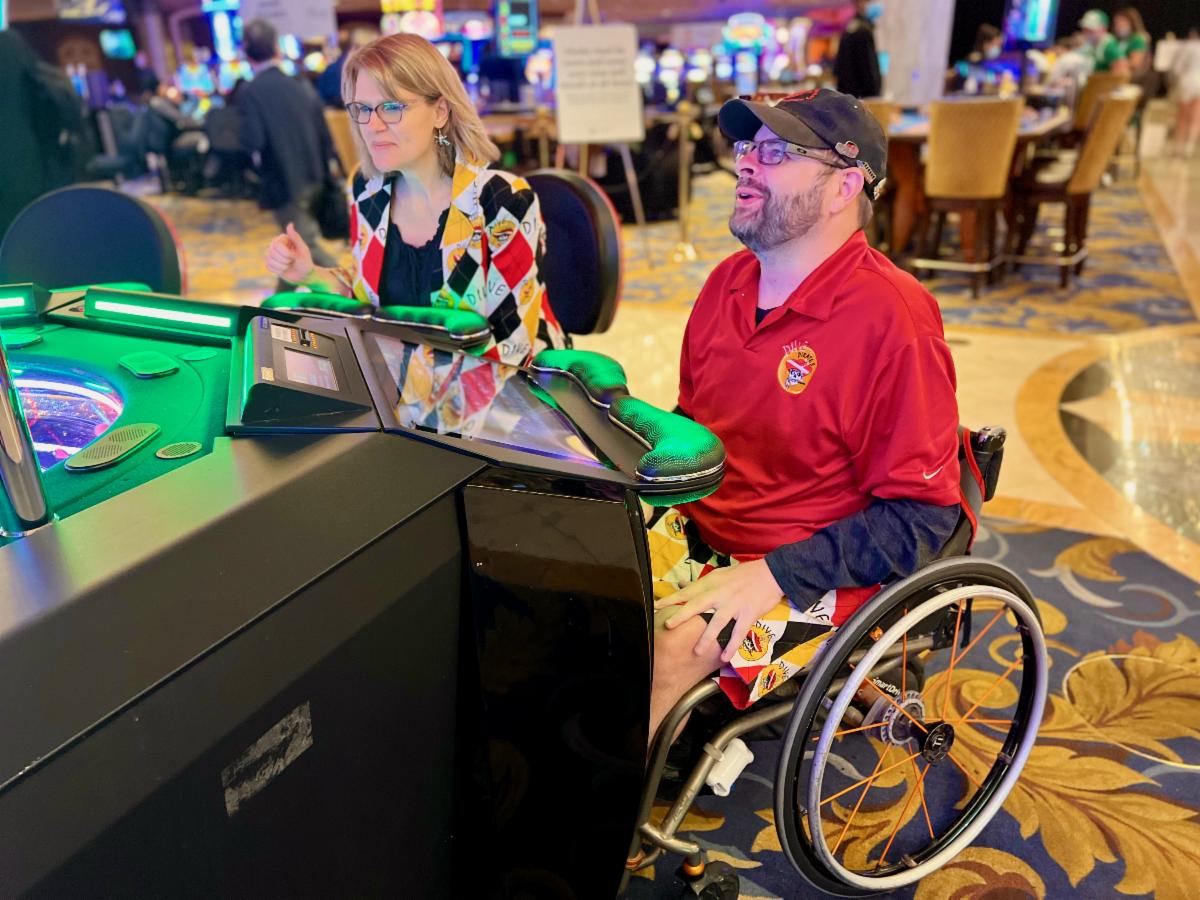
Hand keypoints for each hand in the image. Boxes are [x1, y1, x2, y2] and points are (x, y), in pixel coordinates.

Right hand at [265, 222, 314, 283]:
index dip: (286, 253)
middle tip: (292, 261)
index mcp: (282, 239)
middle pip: (272, 253)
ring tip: (289, 265)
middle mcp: (275, 244)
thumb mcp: (302, 249)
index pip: (277, 245)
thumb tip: (290, 224)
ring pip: (270, 260)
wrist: (304, 274)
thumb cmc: (305, 261)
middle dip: (285, 260)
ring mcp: (271, 254)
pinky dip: (278, 270)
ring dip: (282, 266)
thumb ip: (295, 237)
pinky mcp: (270, 263)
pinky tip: (284, 269)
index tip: (294, 256)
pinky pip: (269, 267)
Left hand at [653, 559, 785, 663]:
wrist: (771, 573)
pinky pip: (738, 633)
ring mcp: (734, 605)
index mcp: (712, 583)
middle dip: (683, 615)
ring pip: (717, 623)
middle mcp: (720, 593)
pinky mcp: (748, 614)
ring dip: (706, 638)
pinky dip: (731, 646)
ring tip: (695, 652)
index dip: (672, 599)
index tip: (656, 606)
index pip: (688, 591)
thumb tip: (681, 585)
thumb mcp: (720, 574)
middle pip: (698, 605)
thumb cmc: (743, 574)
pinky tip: (724, 657)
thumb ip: (701, 583)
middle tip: (669, 626)